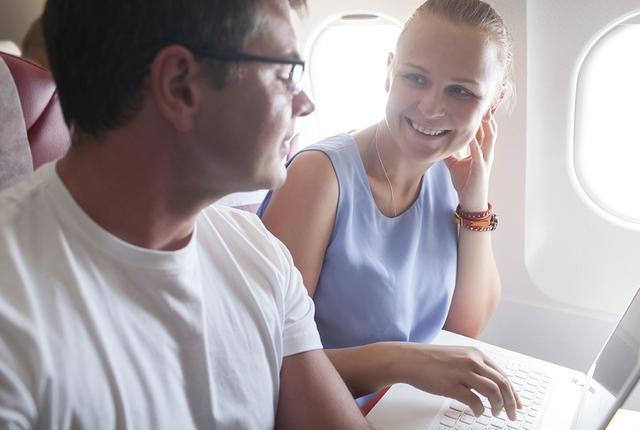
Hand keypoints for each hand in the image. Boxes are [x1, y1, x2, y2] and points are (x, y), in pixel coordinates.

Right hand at [399, 344, 521, 419]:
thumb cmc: (430, 360)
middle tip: (512, 414)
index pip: (502, 374)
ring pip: (493, 391)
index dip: (513, 392)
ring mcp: (462, 372)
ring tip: (495, 413)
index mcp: (475, 353)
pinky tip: (477, 412)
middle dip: (511, 402)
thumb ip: (474, 367)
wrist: (409, 359)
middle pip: (502, 383)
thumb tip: (490, 385)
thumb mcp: (457, 356)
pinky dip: (479, 409)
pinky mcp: (451, 385)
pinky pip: (474, 401)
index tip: (517, 403)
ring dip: (498, 405)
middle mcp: (471, 361)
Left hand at [444, 109, 496, 211]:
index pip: (484, 129)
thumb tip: (440, 143)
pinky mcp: (481, 168)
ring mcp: (486, 160)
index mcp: (482, 150)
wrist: (471, 201)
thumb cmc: (465, 182)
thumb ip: (451, 152)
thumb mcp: (455, 164)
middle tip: (481, 101)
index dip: (481, 116)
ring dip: (485, 124)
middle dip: (487, 114)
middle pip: (490, 129)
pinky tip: (469, 135)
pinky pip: (479, 153)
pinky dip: (475, 143)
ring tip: (480, 111)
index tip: (476, 103)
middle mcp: (487, 152)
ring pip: (489, 137)